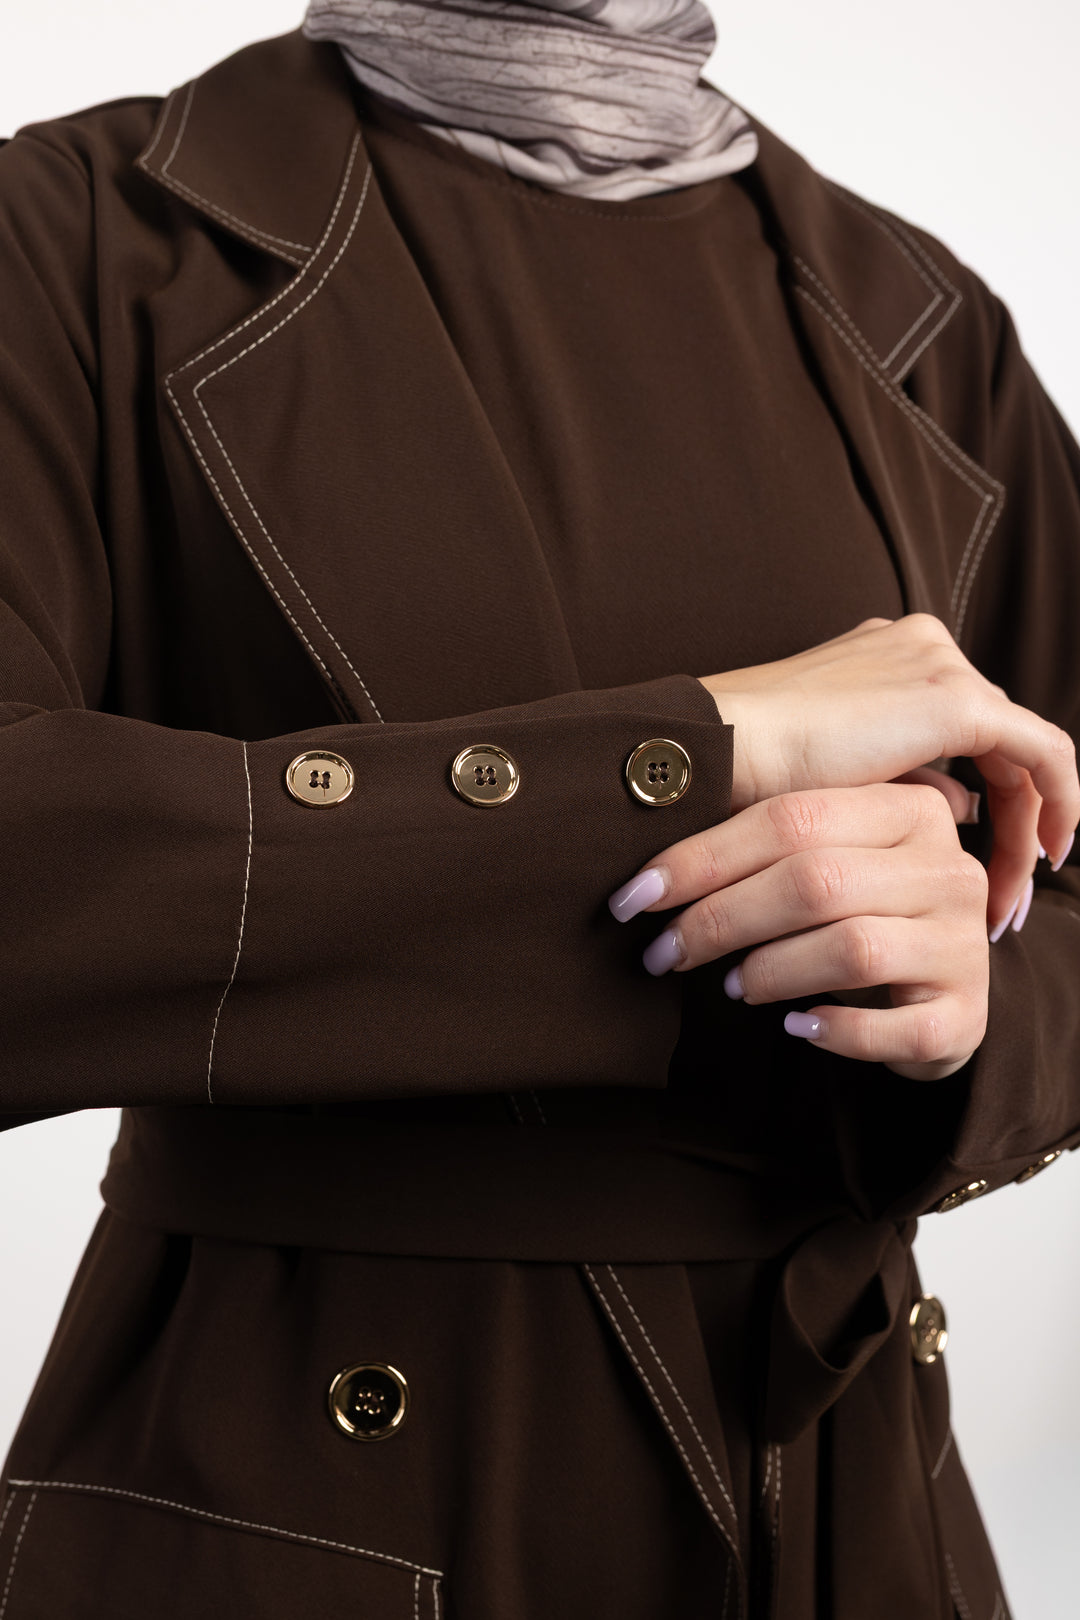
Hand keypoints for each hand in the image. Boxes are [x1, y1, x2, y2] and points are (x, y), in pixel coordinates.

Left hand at [608, 781, 992, 1080]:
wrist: (932, 997)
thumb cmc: (853, 917)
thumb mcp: (821, 864)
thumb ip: (760, 848)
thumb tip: (646, 871)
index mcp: (909, 809)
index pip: (791, 818)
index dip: (702, 858)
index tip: (635, 895)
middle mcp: (948, 867)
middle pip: (816, 881)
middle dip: (722, 920)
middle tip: (666, 952)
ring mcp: (965, 942)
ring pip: (852, 948)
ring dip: (771, 971)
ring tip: (732, 986)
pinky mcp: (969, 1015)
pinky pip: (895, 1027)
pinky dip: (836, 1031)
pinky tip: (797, 1027)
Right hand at [696, 612, 1078, 936]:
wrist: (720, 749)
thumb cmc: (749, 772)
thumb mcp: (836, 780)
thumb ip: (903, 783)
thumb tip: (960, 807)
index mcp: (885, 657)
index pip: (958, 728)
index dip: (977, 796)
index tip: (973, 860)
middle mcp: (921, 648)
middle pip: (995, 741)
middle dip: (1009, 818)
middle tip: (1007, 892)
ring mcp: (940, 666)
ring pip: (1020, 752)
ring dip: (1026, 826)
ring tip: (1013, 897)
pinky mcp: (956, 700)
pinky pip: (1041, 755)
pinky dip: (1056, 804)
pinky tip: (1046, 858)